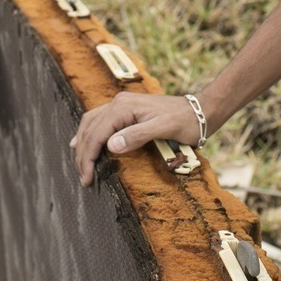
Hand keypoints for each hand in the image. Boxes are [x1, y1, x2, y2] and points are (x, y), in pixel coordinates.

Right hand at [69, 92, 203, 185]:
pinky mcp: (127, 109)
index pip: (97, 133)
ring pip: (91, 122)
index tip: (86, 178)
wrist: (200, 110)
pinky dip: (90, 133)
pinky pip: (100, 120)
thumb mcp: (164, 129)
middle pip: (90, 128)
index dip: (88, 157)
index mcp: (124, 107)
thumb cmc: (185, 122)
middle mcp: (119, 102)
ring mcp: (122, 104)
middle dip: (83, 154)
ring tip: (80, 164)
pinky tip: (83, 142)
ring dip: (84, 143)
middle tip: (83, 178)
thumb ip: (137, 136)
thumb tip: (110, 145)